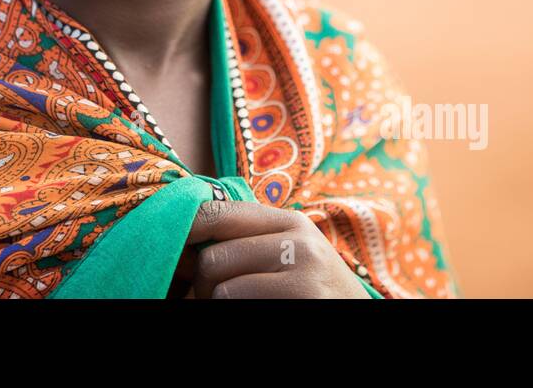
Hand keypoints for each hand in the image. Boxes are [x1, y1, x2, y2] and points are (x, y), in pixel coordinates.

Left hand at [182, 199, 372, 298]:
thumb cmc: (316, 292)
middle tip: (207, 299)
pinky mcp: (303, 296)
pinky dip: (231, 314)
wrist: (362, 320)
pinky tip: (253, 313)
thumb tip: (184, 240)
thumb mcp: (291, 255)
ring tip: (234, 307)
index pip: (216, 212)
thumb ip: (249, 240)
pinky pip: (236, 303)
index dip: (183, 231)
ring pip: (220, 287)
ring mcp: (304, 270)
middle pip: (212, 256)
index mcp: (289, 221)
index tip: (171, 251)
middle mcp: (299, 240)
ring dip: (215, 304)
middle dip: (200, 285)